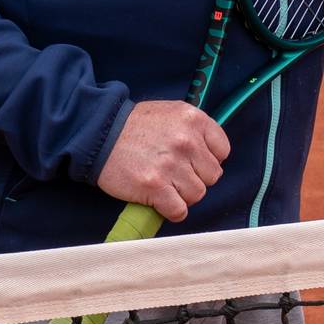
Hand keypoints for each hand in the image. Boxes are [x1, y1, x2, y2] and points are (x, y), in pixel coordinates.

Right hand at [95, 100, 229, 222]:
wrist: (100, 133)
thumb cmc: (136, 125)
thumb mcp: (172, 113)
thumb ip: (195, 130)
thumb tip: (212, 154)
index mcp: (195, 120)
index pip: (223, 151)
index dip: (207, 160)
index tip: (193, 161)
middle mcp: (187, 141)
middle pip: (212, 176)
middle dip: (195, 178)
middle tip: (176, 174)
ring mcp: (171, 164)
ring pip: (197, 195)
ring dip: (182, 195)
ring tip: (166, 186)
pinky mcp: (155, 186)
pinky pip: (179, 210)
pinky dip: (171, 210)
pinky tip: (161, 201)